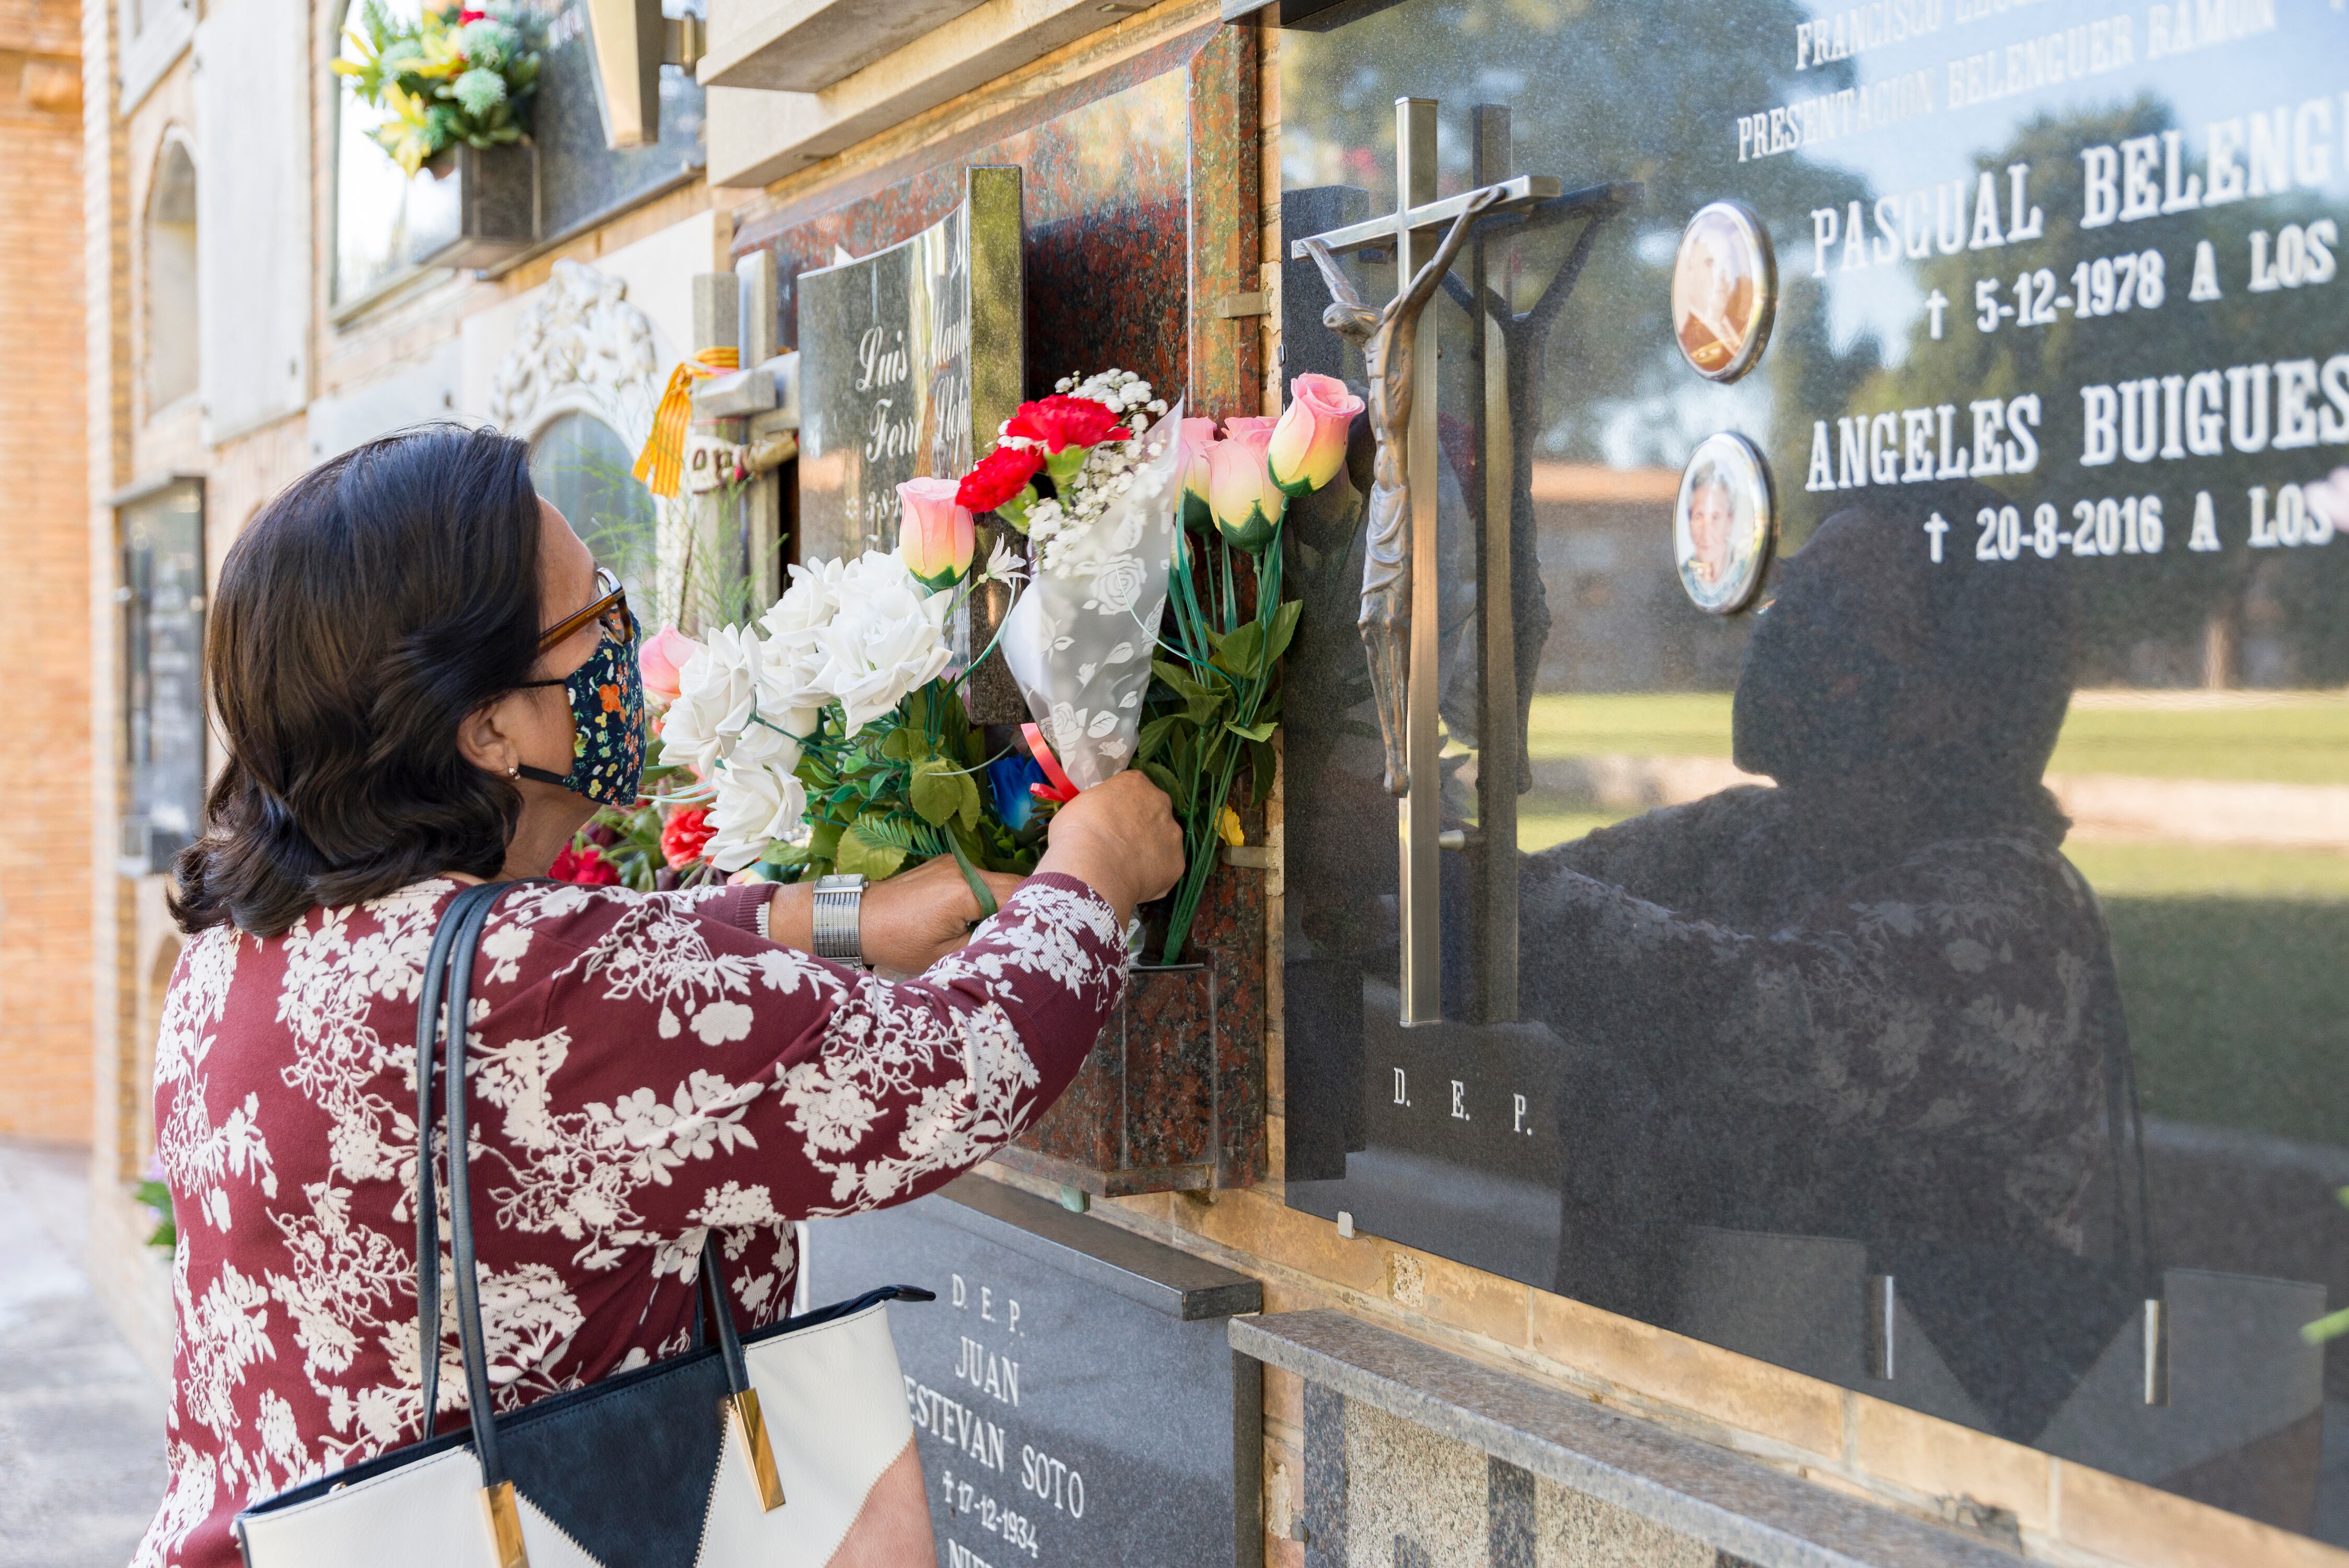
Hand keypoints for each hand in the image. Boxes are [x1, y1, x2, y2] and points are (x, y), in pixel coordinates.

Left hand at [854, 853, 1024, 972]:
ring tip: (1007, 927)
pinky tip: (984, 915)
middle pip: (1013, 883)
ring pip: (998, 880)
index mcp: (966, 891)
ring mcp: (954, 863)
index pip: (1020, 895)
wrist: (859, 919)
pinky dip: (988, 894)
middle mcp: (964, 869)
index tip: (1046, 933)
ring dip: (1007, 900)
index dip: (1035, 914)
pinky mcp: (946, 864)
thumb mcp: (948, 954)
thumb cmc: (900, 943)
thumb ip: (986, 940)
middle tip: (1034, 933)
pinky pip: (980, 878)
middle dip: (1024, 906)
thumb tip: (1015, 938)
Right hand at [1035, 770, 1183, 926]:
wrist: (1092, 869)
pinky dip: (1154, 875)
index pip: (1133, 788)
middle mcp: (1161, 803)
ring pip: (1164, 840)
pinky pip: (1165, 868)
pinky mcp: (1177, 863)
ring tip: (1126, 867)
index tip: (1110, 820)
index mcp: (1135, 783)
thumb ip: (1097, 808)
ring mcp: (1172, 834)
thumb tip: (1098, 819)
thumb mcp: (1078, 806)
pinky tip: (1134, 882)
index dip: (1122, 806)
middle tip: (1119, 844)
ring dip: (1150, 850)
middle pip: (1154, 812)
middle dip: (1141, 826)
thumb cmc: (1076, 832)